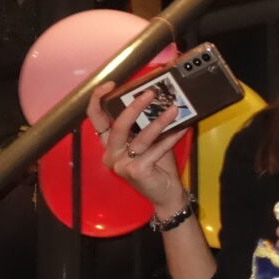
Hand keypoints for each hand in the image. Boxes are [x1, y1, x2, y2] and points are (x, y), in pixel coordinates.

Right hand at [89, 83, 187, 222]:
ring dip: (160, 121)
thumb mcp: (147, 141)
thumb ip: (145, 125)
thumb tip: (158, 99)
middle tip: (151, 93)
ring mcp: (122, 164)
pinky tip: (182, 128)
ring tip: (174, 109)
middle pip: (118, 126)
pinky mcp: (137, 171)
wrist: (164, 193)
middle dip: (134, 107)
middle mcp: (111, 154)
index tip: (110, 85)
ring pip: (141, 137)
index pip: (96, 119)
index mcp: (109, 145)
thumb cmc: (156, 165)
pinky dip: (170, 137)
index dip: (98, 100)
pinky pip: (156, 149)